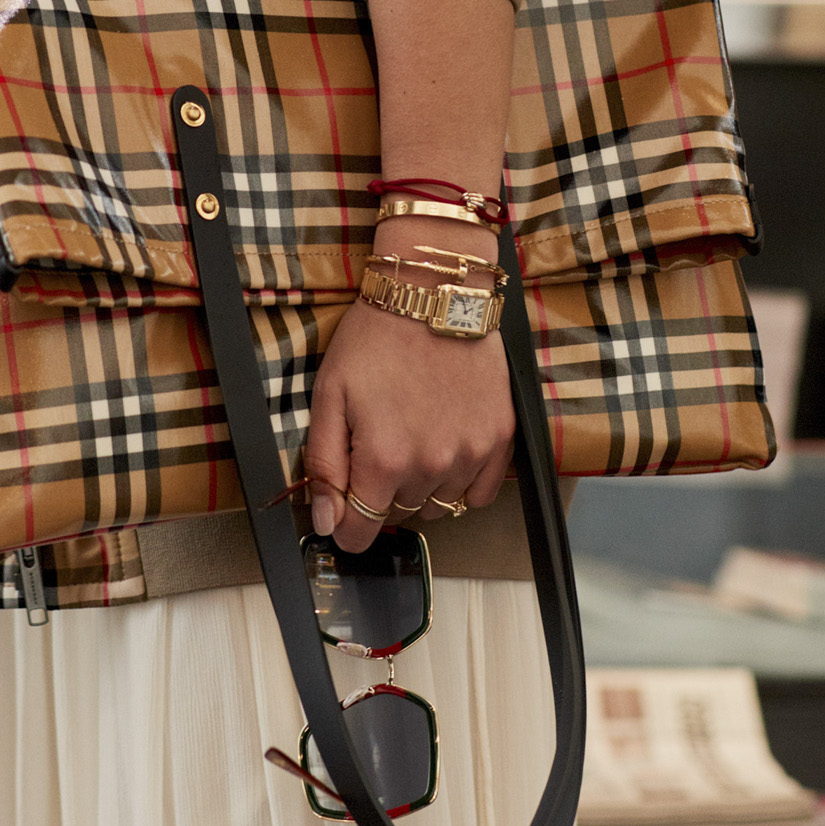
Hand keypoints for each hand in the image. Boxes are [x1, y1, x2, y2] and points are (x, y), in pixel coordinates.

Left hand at [303, 274, 512, 551]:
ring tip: (414, 437)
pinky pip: (480, 494)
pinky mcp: (500, 438)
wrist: (434, 293)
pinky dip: (461, 481)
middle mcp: (431, 466)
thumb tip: (328, 523)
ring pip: (438, 506)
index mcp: (383, 459)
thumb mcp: (329, 395)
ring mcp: (471, 454)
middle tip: (378, 443)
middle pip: (398, 515)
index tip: (344, 507)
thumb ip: (324, 466)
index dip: (346, 524)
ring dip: (421, 487)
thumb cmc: (377, 338)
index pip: (360, 532)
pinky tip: (447, 446)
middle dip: (381, 492)